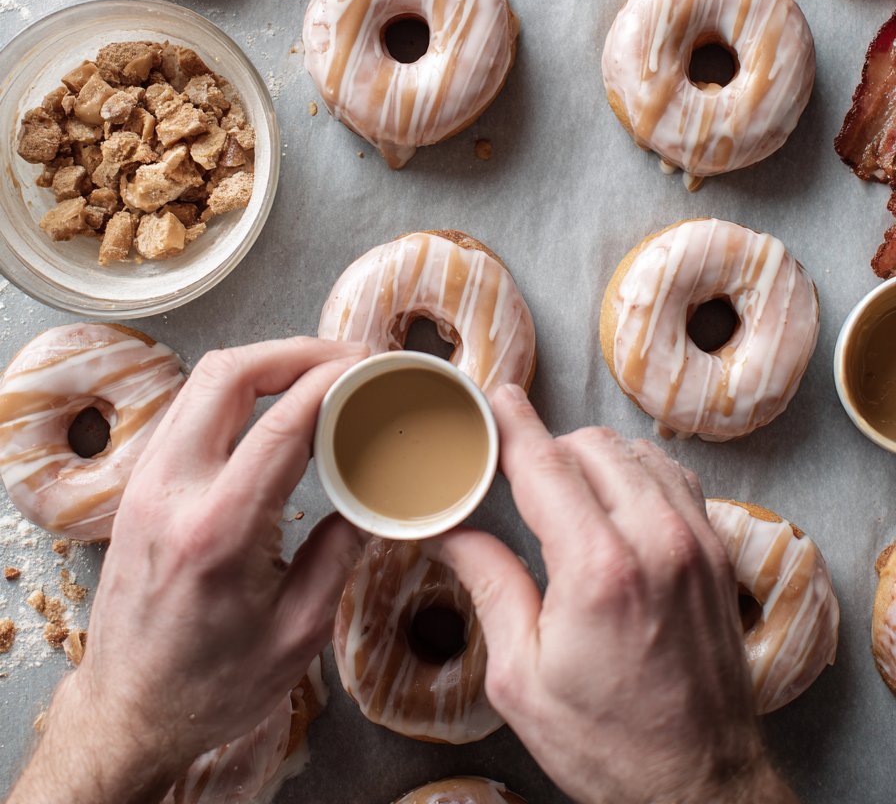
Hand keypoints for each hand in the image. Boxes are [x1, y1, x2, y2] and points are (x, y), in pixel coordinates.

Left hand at [8, 336, 367, 803]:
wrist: (128, 713)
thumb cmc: (211, 687)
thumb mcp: (297, 633)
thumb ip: (340, 554)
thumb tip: (378, 496)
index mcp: (215, 532)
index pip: (280, 423)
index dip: (331, 381)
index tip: (371, 367)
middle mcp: (170, 492)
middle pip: (229, 374)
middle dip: (295, 351)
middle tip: (347, 358)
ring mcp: (145, 483)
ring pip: (202, 383)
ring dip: (264, 363)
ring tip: (318, 372)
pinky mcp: (139, 486)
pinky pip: (188, 409)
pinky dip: (236, 390)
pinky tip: (273, 403)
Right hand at [425, 386, 796, 803]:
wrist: (700, 785)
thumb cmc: (610, 745)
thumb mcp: (520, 678)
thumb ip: (488, 585)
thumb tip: (448, 530)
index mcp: (598, 570)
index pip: (545, 462)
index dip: (511, 424)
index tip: (491, 400)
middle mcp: (656, 541)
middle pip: (589, 444)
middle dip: (545, 446)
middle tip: (513, 467)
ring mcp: (695, 541)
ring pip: (634, 451)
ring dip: (591, 456)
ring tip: (561, 489)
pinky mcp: (717, 552)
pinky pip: (673, 476)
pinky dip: (636, 472)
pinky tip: (613, 501)